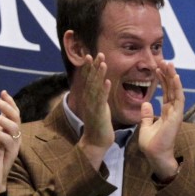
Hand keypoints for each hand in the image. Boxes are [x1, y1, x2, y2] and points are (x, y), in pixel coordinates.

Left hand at [0, 90, 21, 190]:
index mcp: (9, 130)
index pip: (13, 112)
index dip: (9, 102)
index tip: (2, 92)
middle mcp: (14, 135)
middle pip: (16, 116)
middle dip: (6, 106)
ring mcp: (14, 145)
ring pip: (14, 126)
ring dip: (2, 119)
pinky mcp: (11, 154)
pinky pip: (9, 141)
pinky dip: (0, 134)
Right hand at [77, 53, 113, 169]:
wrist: (95, 142)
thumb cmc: (99, 125)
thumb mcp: (98, 107)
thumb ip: (98, 96)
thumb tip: (101, 86)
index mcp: (88, 98)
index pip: (88, 79)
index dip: (89, 67)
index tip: (90, 55)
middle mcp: (88, 99)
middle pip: (90, 79)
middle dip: (93, 66)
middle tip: (96, 53)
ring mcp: (92, 105)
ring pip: (95, 86)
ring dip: (99, 74)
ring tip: (102, 62)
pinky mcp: (98, 113)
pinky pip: (101, 99)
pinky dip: (104, 89)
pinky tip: (107, 81)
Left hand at [138, 60, 183, 181]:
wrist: (154, 156)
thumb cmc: (151, 144)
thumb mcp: (145, 126)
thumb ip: (146, 115)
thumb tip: (145, 103)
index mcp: (166, 112)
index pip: (166, 92)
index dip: (163, 79)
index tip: (158, 68)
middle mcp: (172, 111)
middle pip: (172, 89)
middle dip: (168, 74)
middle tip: (164, 61)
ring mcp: (176, 113)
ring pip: (176, 91)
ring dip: (173, 77)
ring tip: (169, 64)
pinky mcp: (176, 117)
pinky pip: (178, 99)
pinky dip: (177, 88)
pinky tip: (175, 77)